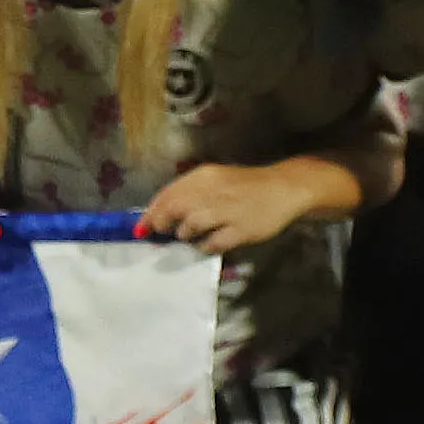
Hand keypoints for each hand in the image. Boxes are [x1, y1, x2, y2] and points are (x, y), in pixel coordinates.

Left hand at [139, 162, 319, 255]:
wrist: (282, 188)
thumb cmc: (244, 186)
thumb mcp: (215, 180)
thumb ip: (190, 193)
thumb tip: (160, 213)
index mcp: (204, 176)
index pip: (169, 194)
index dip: (151, 212)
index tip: (141, 227)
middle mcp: (213, 191)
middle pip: (175, 208)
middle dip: (162, 224)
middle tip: (161, 233)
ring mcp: (228, 211)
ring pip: (190, 225)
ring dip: (183, 234)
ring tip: (188, 236)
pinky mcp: (241, 229)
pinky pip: (213, 242)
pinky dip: (204, 246)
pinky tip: (206, 244)